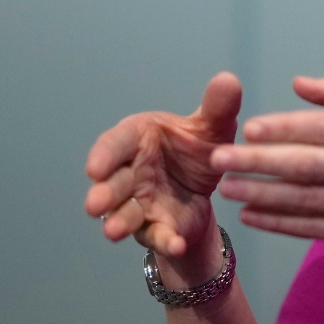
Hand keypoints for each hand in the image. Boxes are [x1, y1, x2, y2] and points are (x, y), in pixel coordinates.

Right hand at [84, 72, 241, 260]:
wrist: (209, 185)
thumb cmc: (196, 147)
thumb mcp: (212, 128)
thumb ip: (218, 107)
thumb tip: (228, 79)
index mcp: (138, 139)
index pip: (115, 144)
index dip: (104, 156)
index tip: (95, 168)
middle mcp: (131, 171)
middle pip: (112, 183)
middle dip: (103, 194)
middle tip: (95, 205)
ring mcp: (139, 202)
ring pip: (123, 214)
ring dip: (118, 222)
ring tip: (115, 231)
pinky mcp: (155, 227)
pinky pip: (156, 236)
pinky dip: (164, 241)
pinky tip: (176, 244)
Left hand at [214, 75, 323, 275]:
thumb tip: (298, 83)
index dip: (286, 128)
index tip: (250, 128)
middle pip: (308, 166)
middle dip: (258, 164)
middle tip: (218, 159)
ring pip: (307, 201)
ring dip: (262, 196)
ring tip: (227, 189)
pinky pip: (316, 228)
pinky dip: (282, 223)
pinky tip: (253, 216)